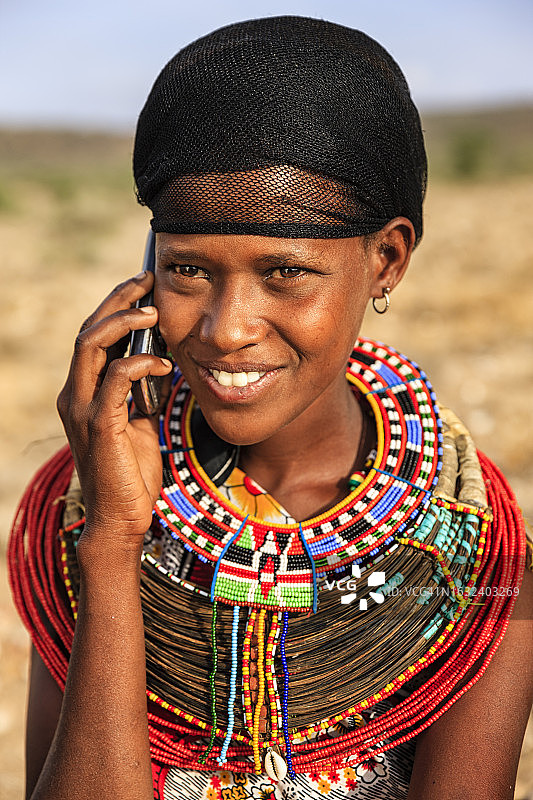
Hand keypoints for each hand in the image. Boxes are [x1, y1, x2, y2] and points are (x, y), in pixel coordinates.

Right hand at [57, 271, 172, 551]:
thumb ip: (140, 392)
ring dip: (123, 322)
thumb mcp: (138, 420)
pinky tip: (164, 362)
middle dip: (118, 300)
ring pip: (91, 345)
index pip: (94, 336)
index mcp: (83, 391)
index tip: (145, 287)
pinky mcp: (99, 425)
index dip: (116, 307)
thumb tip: (160, 360)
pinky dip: (139, 364)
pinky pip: (114, 381)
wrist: (121, 517)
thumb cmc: (131, 471)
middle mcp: (74, 394)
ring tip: (154, 313)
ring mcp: (83, 409)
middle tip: (148, 281)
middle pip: (89, 330)